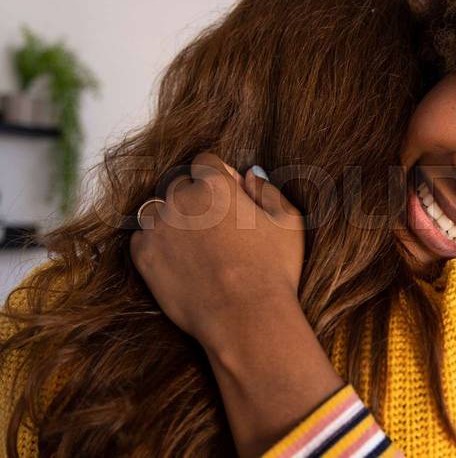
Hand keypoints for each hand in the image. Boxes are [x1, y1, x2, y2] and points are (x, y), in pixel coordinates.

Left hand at [130, 151, 305, 351]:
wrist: (246, 317)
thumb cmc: (274, 270)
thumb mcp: (289, 222)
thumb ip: (268, 190)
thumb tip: (250, 174)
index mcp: (216, 184)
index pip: (206, 161)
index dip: (220, 177)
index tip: (229, 198)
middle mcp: (182, 198)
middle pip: (179, 184)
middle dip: (195, 197)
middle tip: (214, 227)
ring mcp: (159, 227)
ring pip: (156, 209)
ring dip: (171, 219)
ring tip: (193, 244)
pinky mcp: (144, 255)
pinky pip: (142, 238)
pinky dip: (156, 244)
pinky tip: (179, 260)